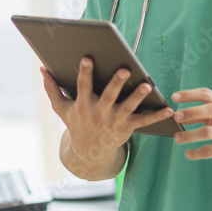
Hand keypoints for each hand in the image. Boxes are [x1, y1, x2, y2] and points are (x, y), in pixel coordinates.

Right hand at [41, 58, 173, 164]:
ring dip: (138, 97)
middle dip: (117, 83)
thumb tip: (43, 68)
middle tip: (125, 69)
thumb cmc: (76, 123)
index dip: (85, 73)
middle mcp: (99, 113)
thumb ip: (52, 88)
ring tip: (148, 85)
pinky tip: (169, 109)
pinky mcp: (127, 128)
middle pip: (109, 96)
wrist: (89, 152)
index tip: (88, 58)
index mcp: (83, 105)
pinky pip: (144, 121)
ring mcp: (114, 121)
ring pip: (128, 107)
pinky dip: (157, 116)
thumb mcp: (60, 108)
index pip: (83, 87)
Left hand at [171, 88, 211, 166]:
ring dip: (189, 135)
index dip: (190, 94)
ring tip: (177, 138)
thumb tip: (178, 116)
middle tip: (176, 117)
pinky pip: (210, 151)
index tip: (174, 97)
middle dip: (190, 112)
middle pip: (210, 109)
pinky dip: (196, 152)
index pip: (207, 94)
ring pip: (207, 132)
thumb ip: (202, 114)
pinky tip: (188, 153)